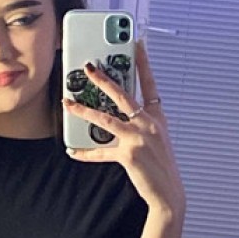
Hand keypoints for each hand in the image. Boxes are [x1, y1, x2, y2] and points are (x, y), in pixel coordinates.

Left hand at [64, 41, 185, 220]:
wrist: (169, 193)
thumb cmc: (163, 168)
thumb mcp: (158, 140)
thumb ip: (141, 125)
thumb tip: (118, 117)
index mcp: (157, 118)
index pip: (150, 84)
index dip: (144, 63)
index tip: (137, 45)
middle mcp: (148, 124)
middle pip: (123, 95)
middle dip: (103, 80)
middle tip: (89, 68)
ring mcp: (138, 138)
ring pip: (106, 118)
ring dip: (84, 110)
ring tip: (69, 103)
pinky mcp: (128, 154)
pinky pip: (101, 151)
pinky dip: (85, 152)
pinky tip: (73, 151)